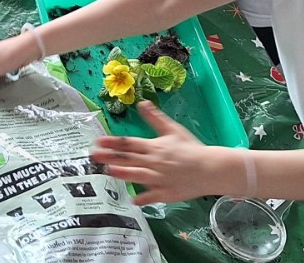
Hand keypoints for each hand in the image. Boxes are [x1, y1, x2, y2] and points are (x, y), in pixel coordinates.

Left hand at [91, 102, 233, 204]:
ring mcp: (160, 178)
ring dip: (123, 173)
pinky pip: (153, 196)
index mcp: (155, 146)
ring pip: (138, 176)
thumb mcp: (173, 130)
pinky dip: (143, 198)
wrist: (210, 168)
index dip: (113, 142)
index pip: (130, 143)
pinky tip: (133, 199)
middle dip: (110, 156)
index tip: (98, 141)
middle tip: (93, 155)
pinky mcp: (167, 193)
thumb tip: (142, 103)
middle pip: (129, 159)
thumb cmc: (191, 148)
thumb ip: (155, 118)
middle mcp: (155, 162)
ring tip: (109, 170)